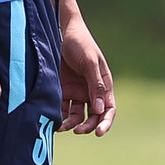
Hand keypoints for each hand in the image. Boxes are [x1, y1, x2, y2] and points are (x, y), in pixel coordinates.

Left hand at [58, 21, 115, 136]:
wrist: (62, 31)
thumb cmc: (80, 43)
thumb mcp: (89, 62)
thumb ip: (95, 85)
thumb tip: (100, 110)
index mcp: (104, 85)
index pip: (108, 109)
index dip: (105, 123)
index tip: (98, 133)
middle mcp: (91, 91)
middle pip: (94, 116)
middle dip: (87, 126)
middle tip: (77, 131)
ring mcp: (77, 91)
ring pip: (78, 115)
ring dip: (72, 123)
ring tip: (62, 127)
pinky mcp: (64, 90)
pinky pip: (64, 108)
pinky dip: (61, 116)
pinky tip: (55, 120)